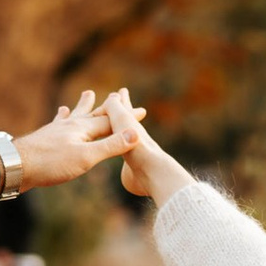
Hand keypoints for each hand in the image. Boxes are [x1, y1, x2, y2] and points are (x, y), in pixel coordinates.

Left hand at [10, 90, 137, 187]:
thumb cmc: (50, 163)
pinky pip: (59, 123)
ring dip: (85, 105)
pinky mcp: (46, 139)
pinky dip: (63, 116)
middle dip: (110, 107)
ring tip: (88, 93)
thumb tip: (136, 133)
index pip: (112, 121)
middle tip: (119, 94)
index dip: (128, 118)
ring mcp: (57, 130)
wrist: (14, 166)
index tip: (143, 111)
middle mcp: (71, 125)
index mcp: (83, 129)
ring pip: (76, 115)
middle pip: (95, 114)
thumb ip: (110, 146)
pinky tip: (61, 113)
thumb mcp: (85, 157)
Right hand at [101, 86, 188, 205]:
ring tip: (116, 128)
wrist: (151, 174)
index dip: (120, 100)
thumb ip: (114, 107)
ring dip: (119, 131)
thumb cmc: (137, 145)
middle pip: (125, 122)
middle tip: (121, 101)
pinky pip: (122, 159)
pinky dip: (119, 152)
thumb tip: (113, 96)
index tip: (121, 91)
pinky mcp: (130, 170)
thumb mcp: (122, 120)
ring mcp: (132, 155)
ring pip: (123, 139)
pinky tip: (118, 157)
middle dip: (122, 111)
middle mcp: (132, 138)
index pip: (123, 108)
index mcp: (130, 125)